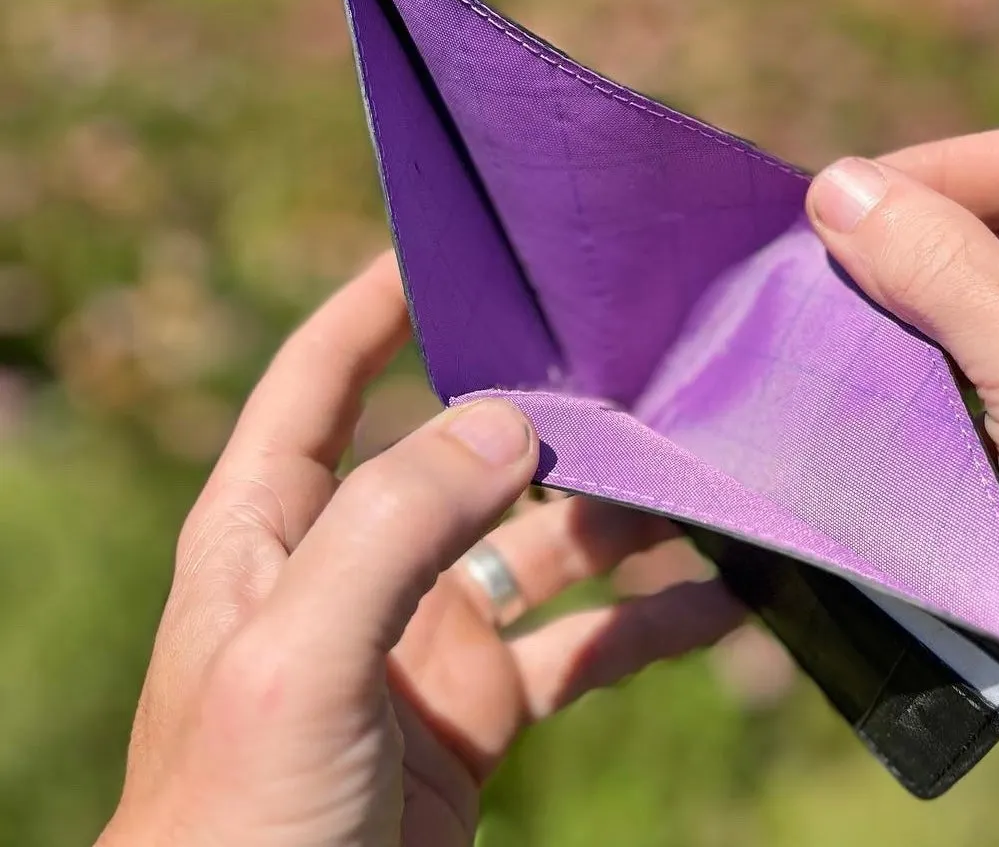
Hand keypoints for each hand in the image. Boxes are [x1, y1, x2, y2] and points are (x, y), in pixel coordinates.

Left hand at [100, 255, 741, 846]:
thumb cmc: (239, 821)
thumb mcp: (298, 657)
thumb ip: (397, 523)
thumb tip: (516, 419)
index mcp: (271, 531)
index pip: (320, 382)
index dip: (376, 305)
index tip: (454, 241)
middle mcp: (354, 565)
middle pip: (464, 452)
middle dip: (552, 409)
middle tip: (644, 360)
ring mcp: (422, 637)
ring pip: (542, 543)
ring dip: (622, 514)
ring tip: (710, 475)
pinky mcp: (480, 708)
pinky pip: (582, 644)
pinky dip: (650, 621)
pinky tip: (726, 601)